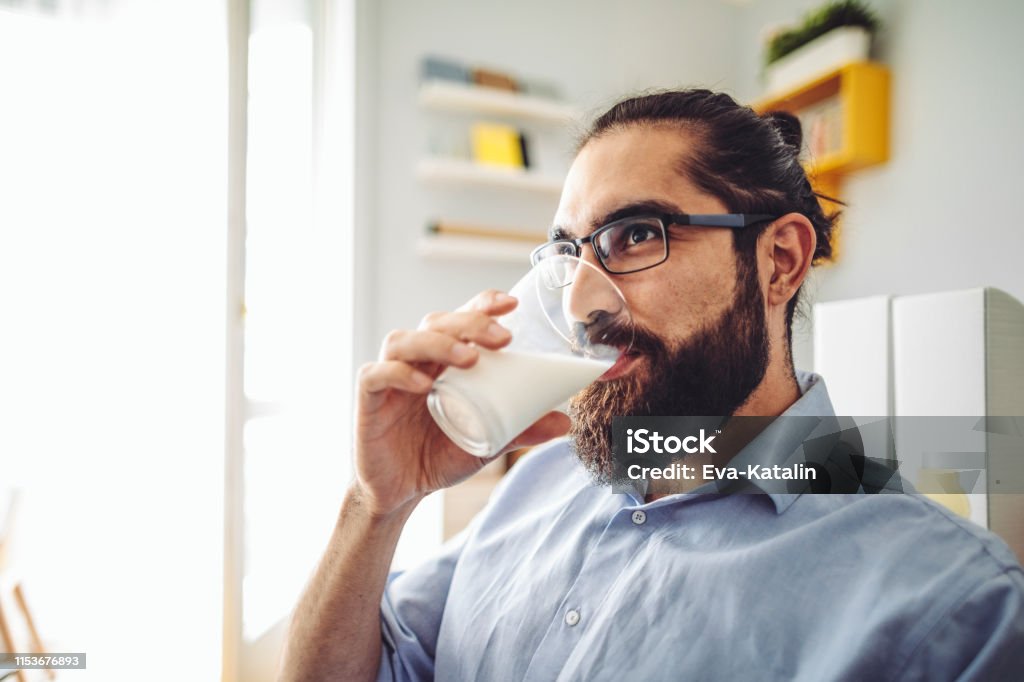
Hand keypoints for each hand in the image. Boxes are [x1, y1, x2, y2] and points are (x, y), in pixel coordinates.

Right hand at [353, 289, 570, 516]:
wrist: (401, 492)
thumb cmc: (438, 455)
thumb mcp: (487, 441)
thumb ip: (520, 429)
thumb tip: (564, 422)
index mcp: (444, 361)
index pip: (461, 319)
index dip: (482, 305)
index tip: (511, 304)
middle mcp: (416, 360)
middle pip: (436, 322)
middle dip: (470, 323)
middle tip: (502, 339)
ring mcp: (389, 376)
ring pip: (404, 340)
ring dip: (439, 342)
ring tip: (470, 358)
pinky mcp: (367, 397)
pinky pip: (377, 374)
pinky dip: (400, 373)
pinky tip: (425, 384)